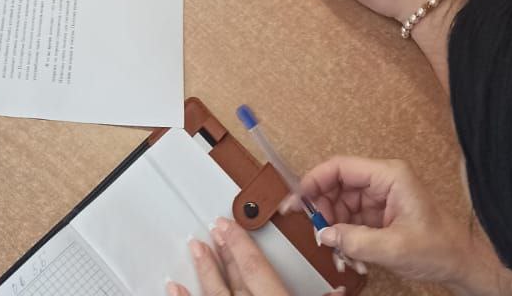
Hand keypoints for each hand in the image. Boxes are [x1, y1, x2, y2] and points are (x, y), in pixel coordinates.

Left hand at [166, 218, 311, 295]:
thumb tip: (338, 289)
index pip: (255, 267)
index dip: (241, 243)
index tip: (228, 224)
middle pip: (236, 276)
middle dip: (225, 249)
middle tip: (214, 227)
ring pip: (215, 292)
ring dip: (205, 268)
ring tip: (195, 246)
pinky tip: (173, 287)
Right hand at [291, 158, 505, 295]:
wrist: (459, 262)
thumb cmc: (438, 247)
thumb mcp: (394, 248)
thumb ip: (356, 240)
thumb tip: (324, 233)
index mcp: (389, 175)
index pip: (342, 167)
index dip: (316, 180)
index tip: (299, 198)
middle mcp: (382, 181)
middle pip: (338, 185)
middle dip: (323, 209)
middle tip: (314, 231)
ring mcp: (380, 198)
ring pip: (341, 204)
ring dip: (334, 227)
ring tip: (335, 250)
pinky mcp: (380, 215)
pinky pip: (351, 220)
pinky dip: (345, 236)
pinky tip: (348, 254)